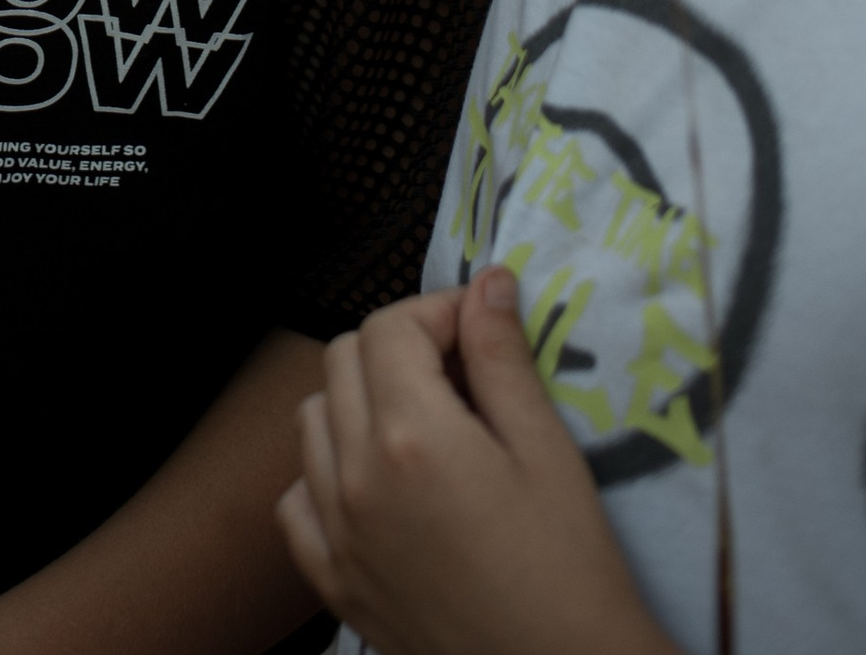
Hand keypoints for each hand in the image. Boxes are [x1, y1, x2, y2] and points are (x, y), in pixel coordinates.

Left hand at [278, 271, 675, 654]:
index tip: (476, 328)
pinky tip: (374, 489)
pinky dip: (322, 479)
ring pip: (311, 421)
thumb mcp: (548, 452)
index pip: (390, 327)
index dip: (435, 312)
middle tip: (456, 376)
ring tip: (419, 427)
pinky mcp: (333, 584)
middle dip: (396, 349)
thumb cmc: (570, 568)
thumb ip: (503, 358)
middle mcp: (354, 477)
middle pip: (343, 360)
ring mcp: (335, 534)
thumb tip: (486, 282)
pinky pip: (295, 502)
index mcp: (410, 435)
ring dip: (356, 403)